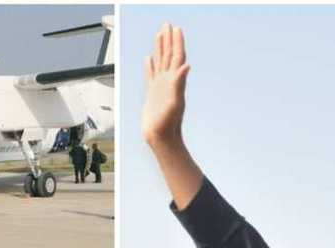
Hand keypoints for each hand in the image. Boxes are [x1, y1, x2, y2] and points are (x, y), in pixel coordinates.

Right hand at [142, 23, 190, 146]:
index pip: (176, 56)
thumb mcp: (175, 102)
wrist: (161, 137)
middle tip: (168, 24)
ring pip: (160, 62)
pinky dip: (150, 65)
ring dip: (160, 47)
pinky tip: (148, 59)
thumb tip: (187, 65)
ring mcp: (159, 86)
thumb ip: (179, 83)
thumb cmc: (168, 124)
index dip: (177, 42)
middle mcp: (168, 81)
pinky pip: (150, 74)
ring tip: (159, 34)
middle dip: (169, 39)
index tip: (176, 28)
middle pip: (169, 55)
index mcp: (174, 81)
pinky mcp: (152, 93)